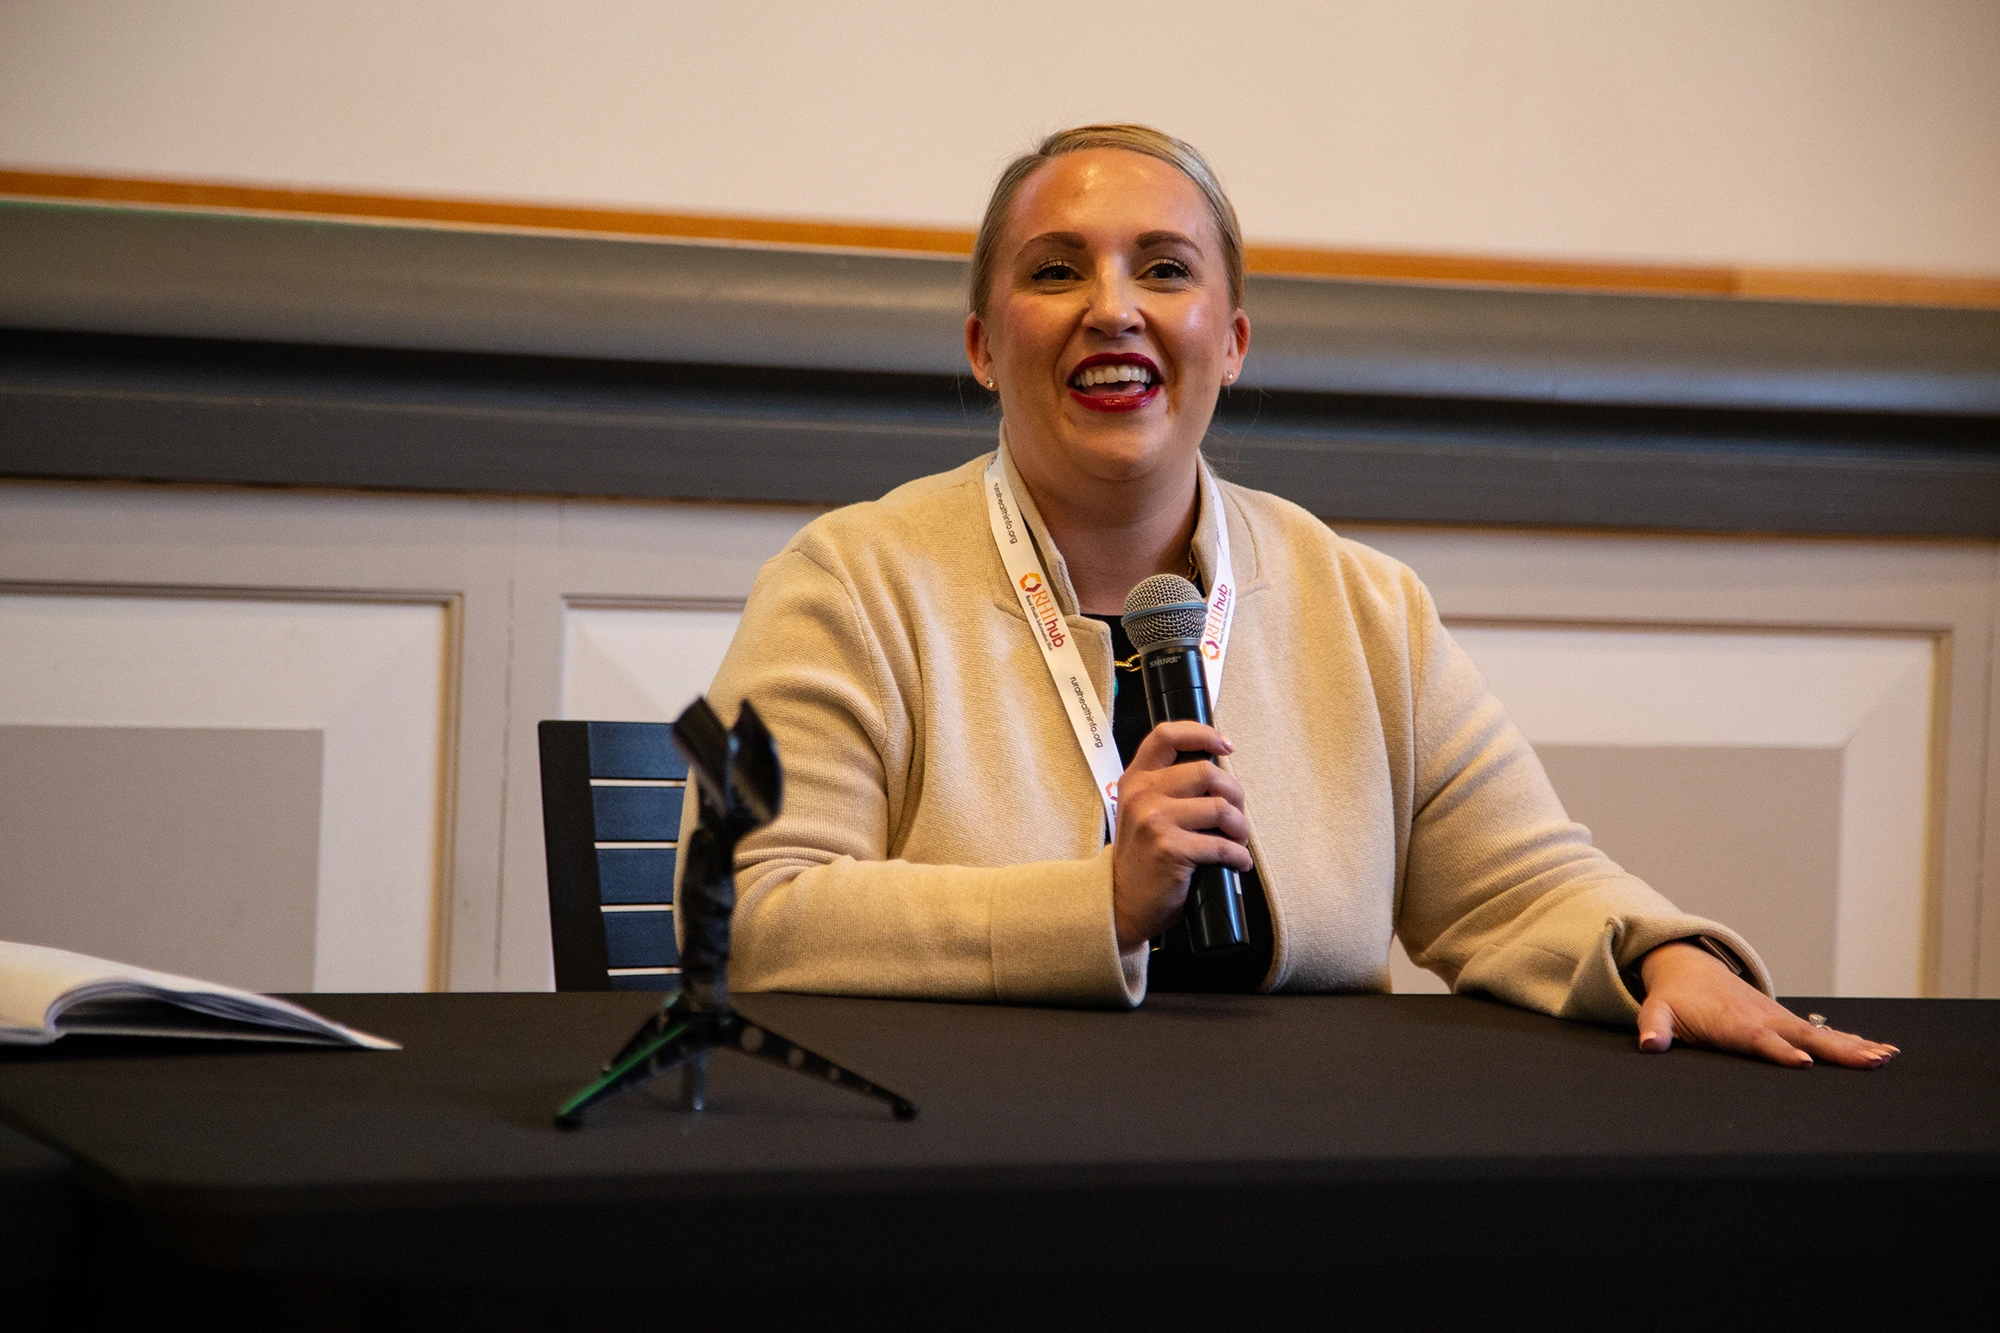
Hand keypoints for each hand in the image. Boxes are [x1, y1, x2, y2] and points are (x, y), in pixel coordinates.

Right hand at [1110, 721, 1252, 951]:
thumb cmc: (1142, 858)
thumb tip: (1218, 777)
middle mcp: (1142, 794)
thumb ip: (1167, 788)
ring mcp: (1155, 821)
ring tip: (1237, 841)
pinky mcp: (1171, 849)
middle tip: (1236, 816)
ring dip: (1240, 827)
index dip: (1202, 734)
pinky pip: (1222, 845)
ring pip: (1221, 807)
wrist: (1122, 903)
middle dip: (1234, 795)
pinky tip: (1237, 862)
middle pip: (1207, 772)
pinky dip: (1238, 855)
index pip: (1167, 736)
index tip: (1225, 745)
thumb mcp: (1141, 812)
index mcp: (1136, 779)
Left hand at [1636, 940, 1899, 1068]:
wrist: (1689, 966)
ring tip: (1886, 1058)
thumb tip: (1648, 1045)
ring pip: (1821, 1034)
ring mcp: (1778, 1019)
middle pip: (1804, 1037)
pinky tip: (1880, 1052)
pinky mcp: (1786, 1021)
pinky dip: (1851, 1041)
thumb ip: (1653, 1027)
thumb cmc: (1674, 997)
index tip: (1804, 1062)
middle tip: (1872, 1061)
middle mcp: (1762, 1020)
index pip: (1759, 1040)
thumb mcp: (1657, 1010)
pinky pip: (1824, 1033)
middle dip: (1838, 1049)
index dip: (1780, 1051)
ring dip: (1854, 1045)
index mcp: (1733, 1024)